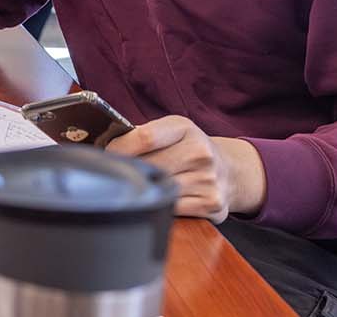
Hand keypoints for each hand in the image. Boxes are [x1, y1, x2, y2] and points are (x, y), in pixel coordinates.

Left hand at [107, 116, 266, 221]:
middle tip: (118, 174)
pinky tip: (161, 198)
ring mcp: (208, 180)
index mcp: (184, 128)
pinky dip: (162, 205)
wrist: (231, 170)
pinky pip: (173, 209)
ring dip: (146, 190)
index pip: (145, 137)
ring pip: (160, 189)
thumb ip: (143, 134)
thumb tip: (105, 145)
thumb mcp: (172, 130)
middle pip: (150, 166)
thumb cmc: (190, 149)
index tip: (106, 156)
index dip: (119, 149)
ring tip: (142, 185)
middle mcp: (200, 152)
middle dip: (130, 172)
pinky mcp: (211, 204)